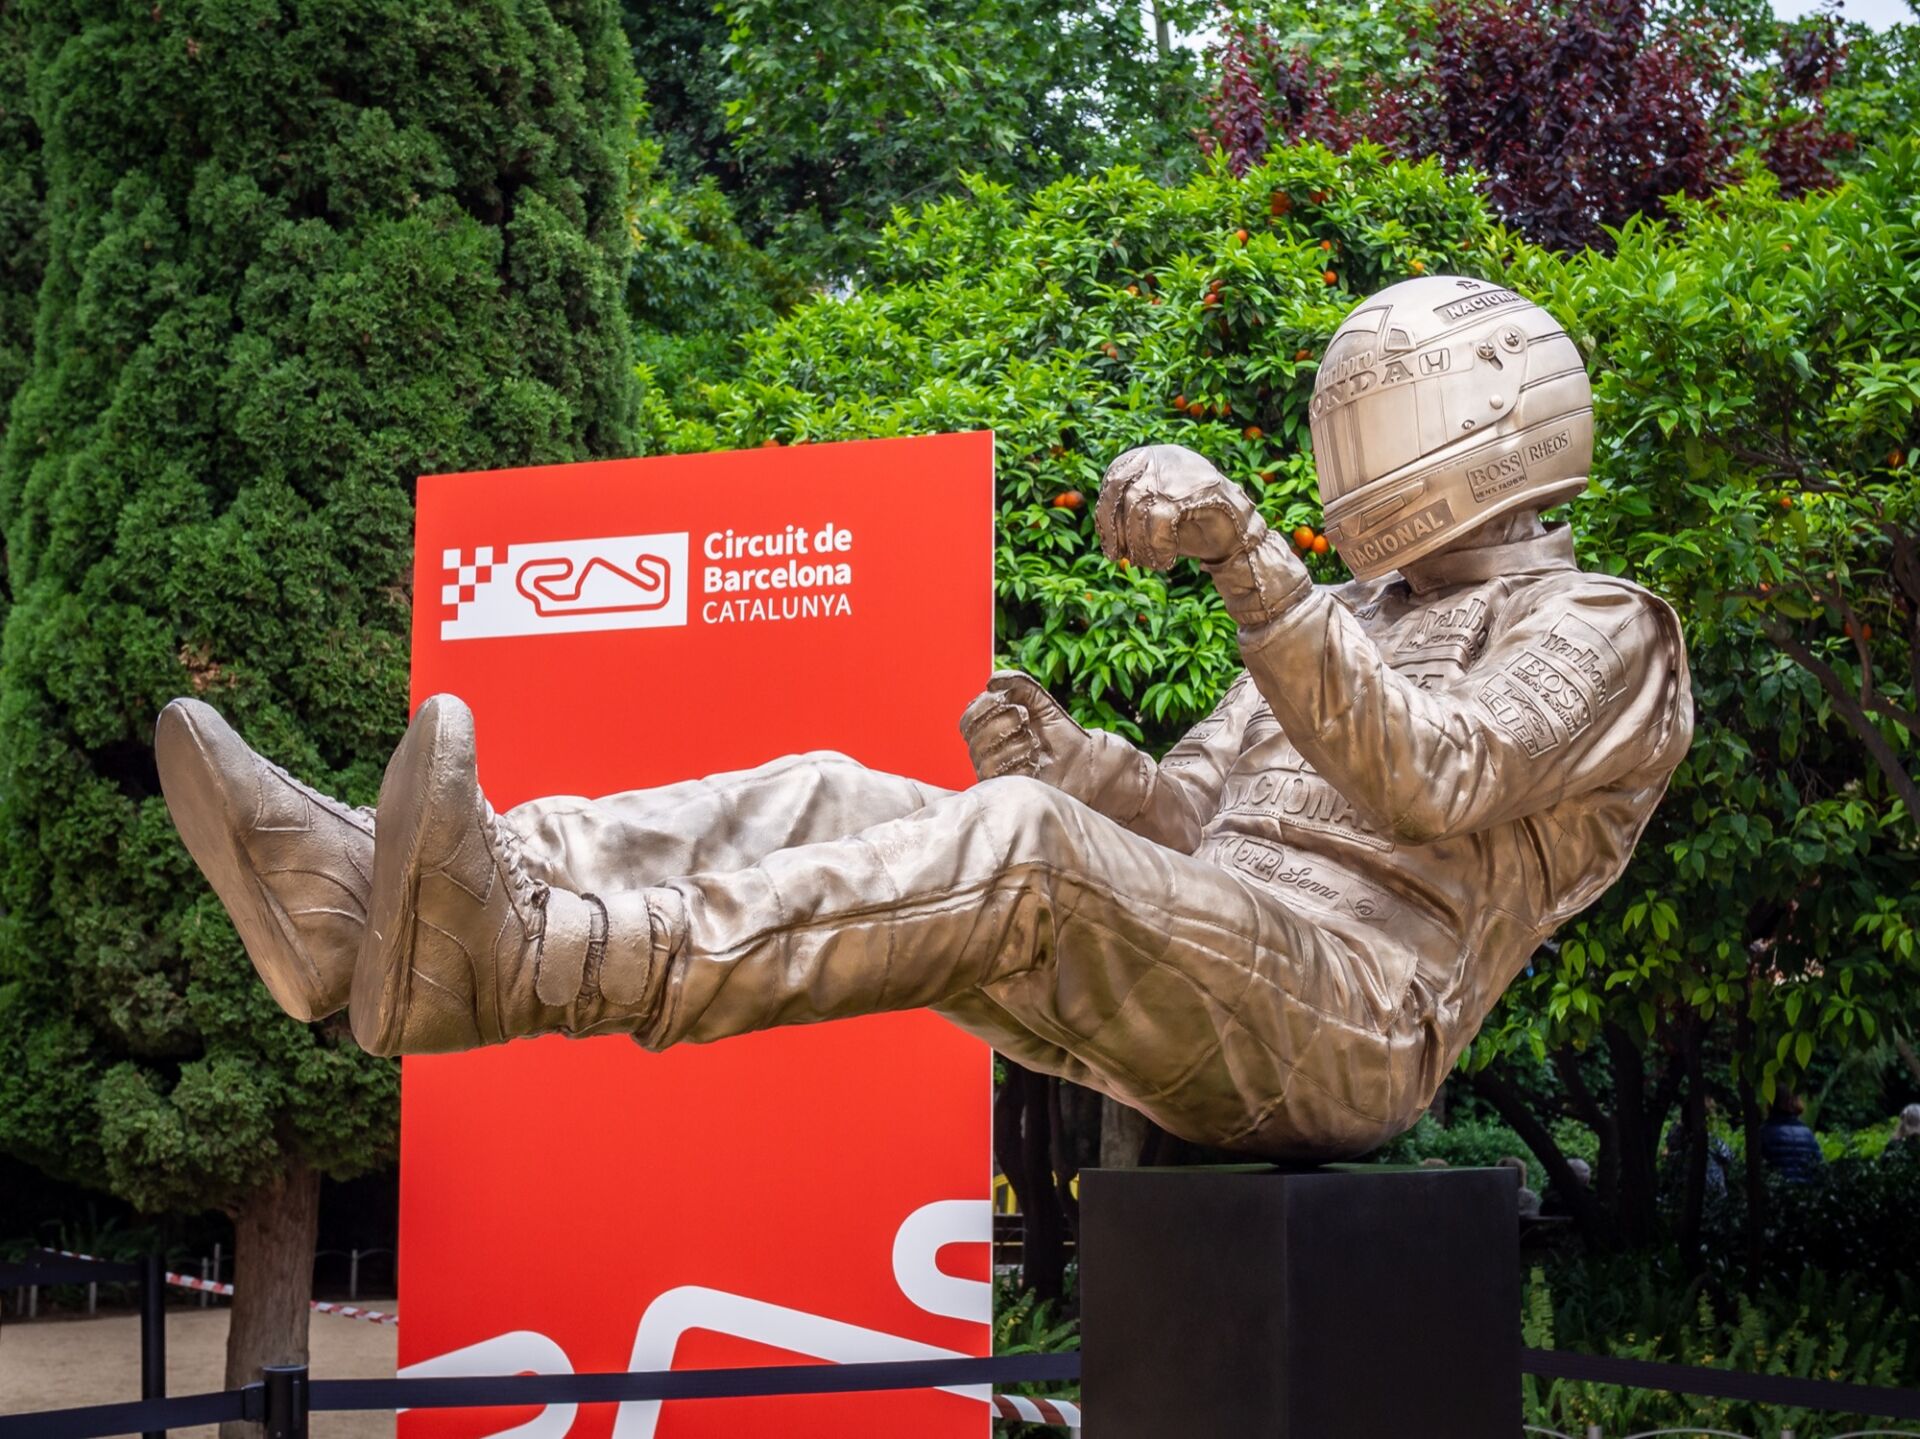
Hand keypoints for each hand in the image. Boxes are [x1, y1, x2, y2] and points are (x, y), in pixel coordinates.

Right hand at [959, 672, 1087, 781]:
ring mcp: (994, 774)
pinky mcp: (1007, 790)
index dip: (984, 707)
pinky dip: (1022, 763)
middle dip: (1002, 723)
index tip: (1007, 700)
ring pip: (987, 760)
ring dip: (1016, 744)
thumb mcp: (1040, 701)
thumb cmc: (1060, 733)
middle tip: (1025, 718)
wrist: (1082, 761)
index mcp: (987, 729)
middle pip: (974, 739)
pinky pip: (1002, 777)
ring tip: (1035, 742)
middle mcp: (985, 753)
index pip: (968, 719)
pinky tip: (1035, 760)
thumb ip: (1018, 684)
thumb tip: (992, 681)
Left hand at [1095, 445, 1265, 569]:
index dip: (1105, 516)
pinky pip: (1161, 518)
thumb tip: (1103, 534)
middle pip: (1123, 491)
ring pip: (1140, 507)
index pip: (1114, 478)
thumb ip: (1130, 516)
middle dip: (1117, 530)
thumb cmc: (1194, 528)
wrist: (1239, 537)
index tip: (1110, 547)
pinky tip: (1166, 561)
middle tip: (1122, 558)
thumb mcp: (1154, 518)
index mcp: (1152, 457)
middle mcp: (1164, 457)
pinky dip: (1158, 546)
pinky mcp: (1197, 488)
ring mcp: (1181, 470)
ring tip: (1150, 564)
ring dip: (1140, 545)